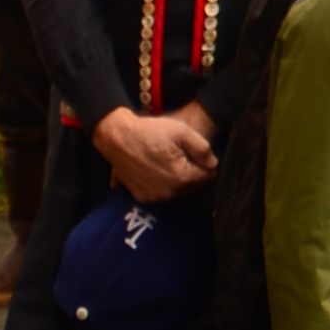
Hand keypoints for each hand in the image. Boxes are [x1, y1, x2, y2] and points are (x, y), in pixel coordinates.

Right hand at [97, 103, 211, 203]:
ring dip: (176, 180)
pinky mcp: (140, 197)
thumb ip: (204, 149)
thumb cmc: (150, 131)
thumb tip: (213, 164)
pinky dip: (160, 184)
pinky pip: (158, 193)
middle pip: (192, 186)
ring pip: (175, 191)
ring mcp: (153, 197)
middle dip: (191, 173)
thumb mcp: (183, 131)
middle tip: (181, 155)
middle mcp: (168, 194)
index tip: (197, 152)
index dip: (205, 163)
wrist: (116, 137)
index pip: (207, 176)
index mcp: (182, 178)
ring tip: (166, 160)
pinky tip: (154, 169)